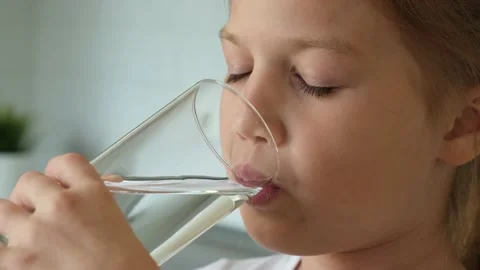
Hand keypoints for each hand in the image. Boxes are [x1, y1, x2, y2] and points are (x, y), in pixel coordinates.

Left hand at [0, 153, 158, 269]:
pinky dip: (4, 251)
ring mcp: (36, 232)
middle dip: (33, 197)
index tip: (56, 183)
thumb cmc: (124, 265)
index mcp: (92, 192)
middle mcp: (62, 205)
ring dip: (13, 222)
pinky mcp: (16, 260)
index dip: (57, 174)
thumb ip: (94, 200)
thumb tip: (81, 193)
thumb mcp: (116, 219)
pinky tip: (17, 255)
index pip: (64, 162)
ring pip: (2, 209)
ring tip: (29, 238)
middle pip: (29, 181)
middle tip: (40, 214)